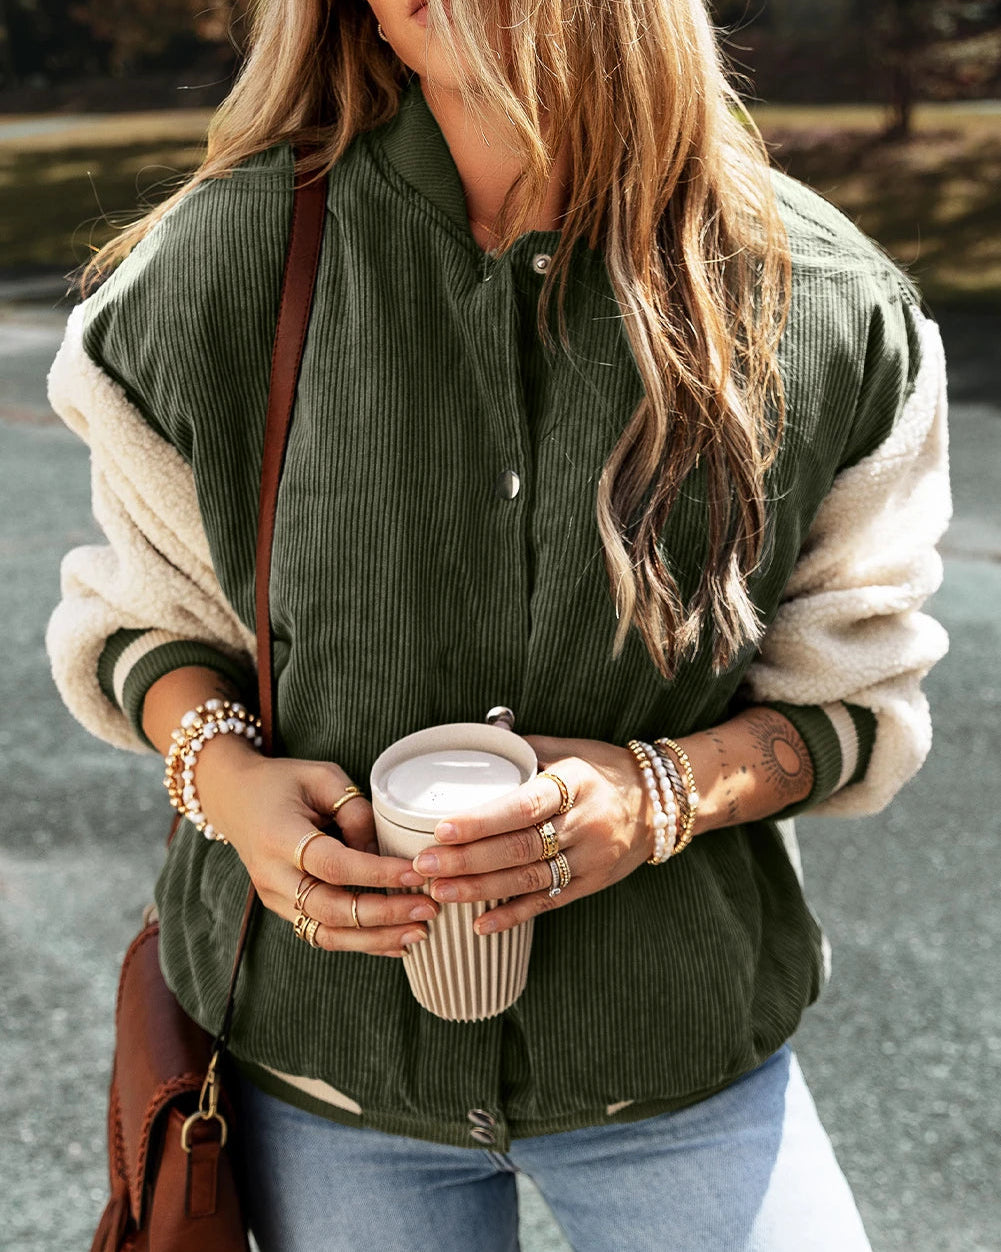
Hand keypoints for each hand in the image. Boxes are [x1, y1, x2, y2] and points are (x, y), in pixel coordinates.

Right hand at [193, 735, 437, 956]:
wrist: (235, 798)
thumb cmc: (284, 782)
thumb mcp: (322, 777)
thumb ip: (356, 811)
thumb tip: (384, 853)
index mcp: (279, 837)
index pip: (334, 865)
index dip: (377, 873)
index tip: (418, 872)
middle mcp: (272, 876)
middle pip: (331, 909)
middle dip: (384, 915)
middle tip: (428, 908)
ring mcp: (275, 898)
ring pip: (327, 934)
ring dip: (376, 939)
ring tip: (420, 932)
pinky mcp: (284, 909)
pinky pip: (324, 934)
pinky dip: (362, 943)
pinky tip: (397, 943)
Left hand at [408, 734, 650, 934]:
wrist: (660, 803)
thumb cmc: (603, 770)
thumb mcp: (569, 750)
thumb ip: (525, 751)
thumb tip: (478, 741)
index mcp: (574, 784)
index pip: (523, 805)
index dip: (482, 820)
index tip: (442, 829)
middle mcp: (583, 824)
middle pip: (519, 847)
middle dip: (468, 860)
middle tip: (425, 865)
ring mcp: (590, 859)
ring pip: (529, 879)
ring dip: (481, 889)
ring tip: (440, 891)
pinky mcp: (592, 884)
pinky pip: (548, 902)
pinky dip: (513, 916)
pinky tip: (481, 924)